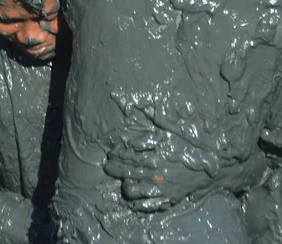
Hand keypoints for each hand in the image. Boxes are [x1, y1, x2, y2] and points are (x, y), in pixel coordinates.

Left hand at [104, 129, 220, 211]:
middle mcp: (154, 173)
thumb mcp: (172, 133)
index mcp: (154, 156)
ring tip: (122, 180)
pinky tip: (133, 196)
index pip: (127, 155)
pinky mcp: (166, 199)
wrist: (209, 168)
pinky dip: (136, 201)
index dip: (116, 154)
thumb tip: (143, 111)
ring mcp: (159, 188)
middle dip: (113, 168)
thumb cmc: (189, 149)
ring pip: (132, 190)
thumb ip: (155, 124)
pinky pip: (145, 204)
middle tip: (107, 166)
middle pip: (126, 172)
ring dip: (124, 184)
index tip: (110, 153)